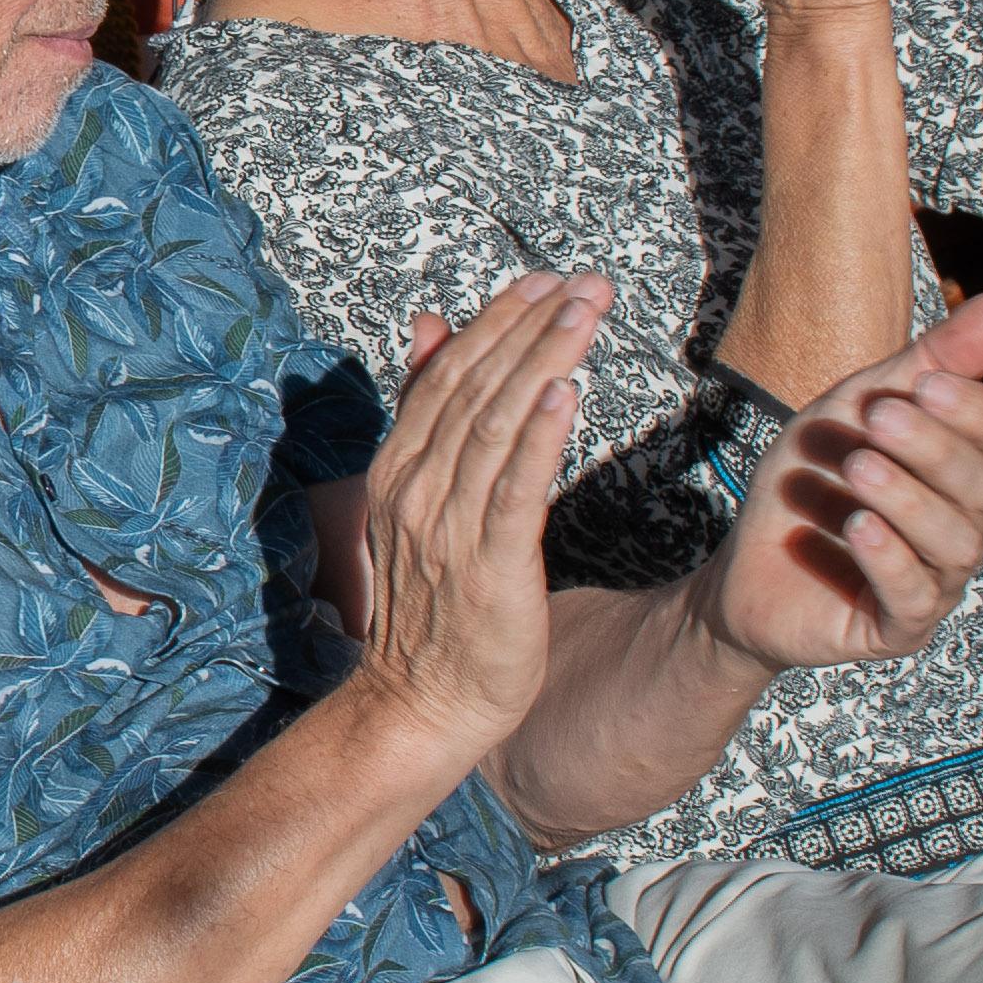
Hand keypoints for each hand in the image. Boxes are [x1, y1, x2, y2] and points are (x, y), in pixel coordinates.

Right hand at [344, 275, 608, 758]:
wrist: (420, 702)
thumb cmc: (433, 606)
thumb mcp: (419, 499)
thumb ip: (425, 413)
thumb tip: (434, 325)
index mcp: (398, 468)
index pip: (448, 376)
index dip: (497, 322)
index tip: (544, 280)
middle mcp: (417, 488)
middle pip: (475, 389)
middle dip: (531, 327)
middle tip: (583, 282)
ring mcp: (449, 527)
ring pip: (496, 425)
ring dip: (542, 362)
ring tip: (584, 314)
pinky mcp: (488, 566)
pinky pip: (514, 491)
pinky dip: (539, 439)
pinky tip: (568, 395)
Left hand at [697, 298, 982, 674]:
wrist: (744, 567)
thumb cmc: (813, 481)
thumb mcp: (858, 407)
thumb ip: (930, 361)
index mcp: (965, 477)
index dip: (980, 414)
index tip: (927, 383)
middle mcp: (964, 531)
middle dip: (934, 449)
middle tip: (880, 418)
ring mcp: (935, 585)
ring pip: (955, 544)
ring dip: (908, 498)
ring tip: (860, 467)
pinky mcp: (895, 629)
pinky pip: (915, 598)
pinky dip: (890, 558)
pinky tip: (858, 526)